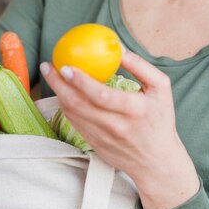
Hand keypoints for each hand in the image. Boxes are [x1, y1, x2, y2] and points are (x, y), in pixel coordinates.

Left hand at [41, 49, 199, 208]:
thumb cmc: (160, 120)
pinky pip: (74, 122)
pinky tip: (62, 92)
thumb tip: (117, 47)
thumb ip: (140, 66)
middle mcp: (116, 126)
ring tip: (51, 75)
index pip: (101, 95)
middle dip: (58, 83)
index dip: (80, 80)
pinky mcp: (94, 144)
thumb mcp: (160, 88)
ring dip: (58, 93)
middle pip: (79, 104)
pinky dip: (65, 106)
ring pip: (72, 114)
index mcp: (134, 110)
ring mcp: (103, 138)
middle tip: (48, 66)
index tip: (66, 65)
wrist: (157, 162)